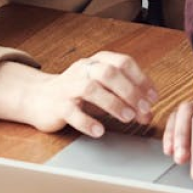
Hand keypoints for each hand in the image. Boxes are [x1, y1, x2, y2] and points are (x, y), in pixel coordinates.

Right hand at [18, 51, 159, 137]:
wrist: (39, 98)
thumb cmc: (76, 94)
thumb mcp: (101, 90)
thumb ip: (124, 98)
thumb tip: (148, 112)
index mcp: (96, 61)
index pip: (123, 62)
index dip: (141, 79)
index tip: (153, 98)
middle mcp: (82, 70)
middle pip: (109, 72)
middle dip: (130, 91)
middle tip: (144, 110)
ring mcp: (68, 87)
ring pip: (91, 88)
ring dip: (113, 103)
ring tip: (128, 118)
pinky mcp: (57, 105)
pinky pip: (72, 112)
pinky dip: (87, 122)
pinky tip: (99, 131)